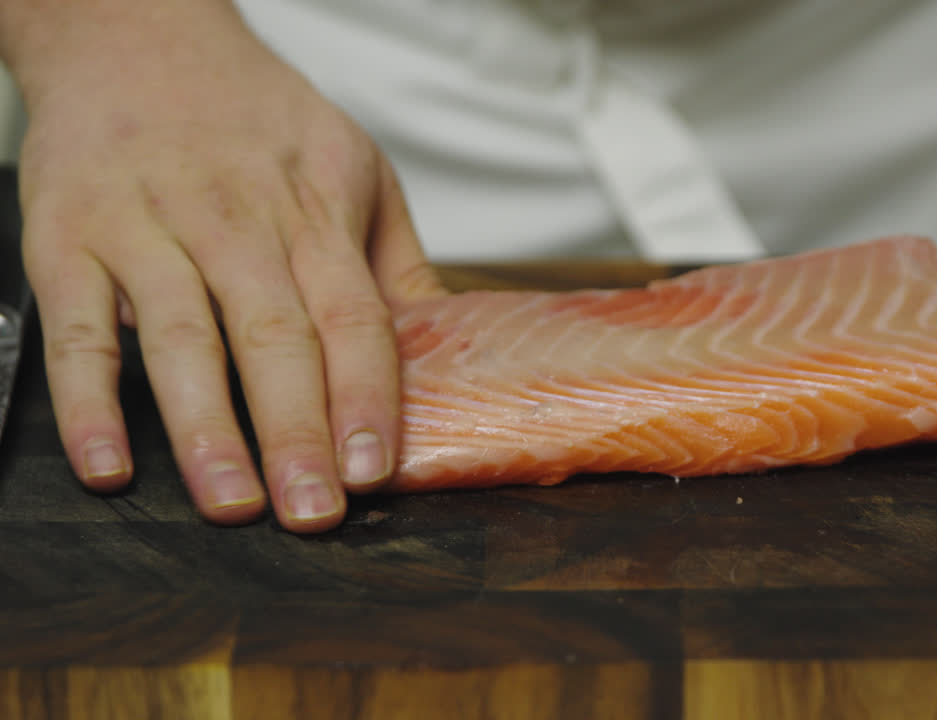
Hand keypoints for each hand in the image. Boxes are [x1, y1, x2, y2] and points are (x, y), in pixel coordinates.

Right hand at [7, 1, 440, 531]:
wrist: (139, 33)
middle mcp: (236, 224)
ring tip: (232, 504)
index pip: (354, 318)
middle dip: (297, 432)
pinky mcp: (71, 238)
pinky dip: (86, 402)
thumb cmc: (258, 118)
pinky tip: (107, 465)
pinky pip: (78, 329)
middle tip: (313, 513)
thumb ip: (394, 261)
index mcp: (315, 214)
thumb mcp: (356, 168)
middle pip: (274, 339)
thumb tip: (447, 343)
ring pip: (181, 339)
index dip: (367, 397)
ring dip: (206, 430)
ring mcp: (149, 230)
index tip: (375, 469)